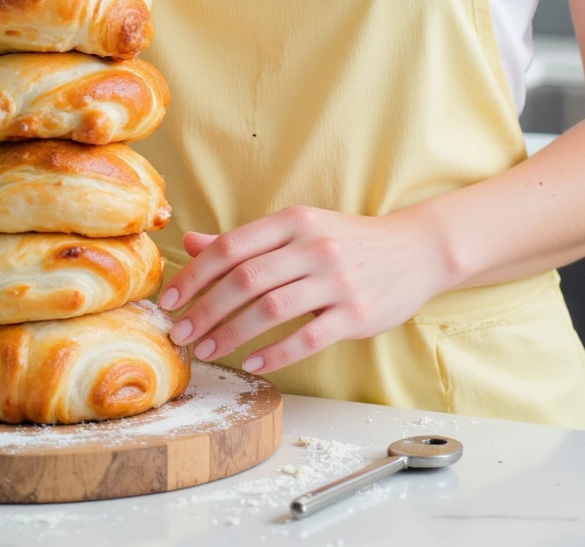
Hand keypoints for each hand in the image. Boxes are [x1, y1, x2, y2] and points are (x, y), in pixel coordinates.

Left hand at [157, 203, 449, 374]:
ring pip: (271, 310)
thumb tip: (192, 243)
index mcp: (293, 222)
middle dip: (204, 310)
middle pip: (245, 280)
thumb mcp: (298, 229)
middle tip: (180, 334)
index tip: (170, 300)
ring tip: (207, 350)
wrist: (414, 249)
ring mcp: (336, 280)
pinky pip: (307, 337)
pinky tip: (252, 363)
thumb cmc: (346, 240)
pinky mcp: (356, 314)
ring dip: (231, 334)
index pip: (232, 247)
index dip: (195, 275)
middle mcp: (313, 247)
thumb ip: (246, 240)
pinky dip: (275, 353)